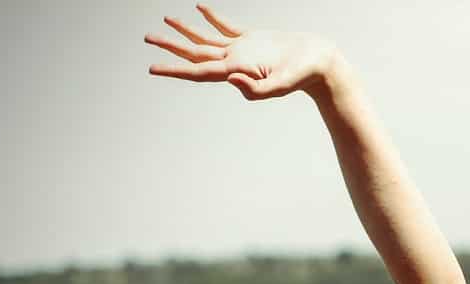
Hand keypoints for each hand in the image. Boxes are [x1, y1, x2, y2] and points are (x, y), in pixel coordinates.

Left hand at [145, 4, 337, 99]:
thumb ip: (257, 89)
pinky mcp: (253, 40)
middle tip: (148, 39)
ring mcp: (242, 51)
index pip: (198, 71)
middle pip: (195, 55)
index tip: (152, 67)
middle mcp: (234, 62)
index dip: (174, 69)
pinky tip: (199, 8)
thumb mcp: (282, 84)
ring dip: (185, 32)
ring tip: (166, 20)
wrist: (321, 65)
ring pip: (206, 40)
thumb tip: (230, 80)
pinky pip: (226, 27)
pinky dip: (212, 18)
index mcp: (237, 72)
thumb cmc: (304, 76)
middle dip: (171, 48)